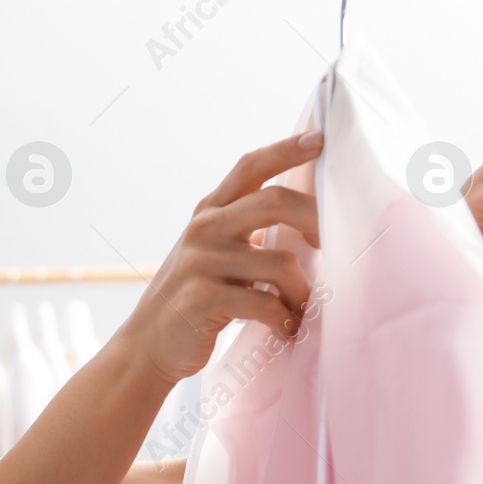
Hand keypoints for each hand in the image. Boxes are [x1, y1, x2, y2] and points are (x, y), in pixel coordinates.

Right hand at [121, 130, 322, 384]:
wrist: (148, 344)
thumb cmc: (194, 297)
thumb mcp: (212, 252)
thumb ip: (245, 229)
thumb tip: (308, 217)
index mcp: (209, 212)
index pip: (250, 168)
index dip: (286, 150)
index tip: (321, 139)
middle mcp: (203, 229)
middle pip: (274, 202)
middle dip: (315, 221)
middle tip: (334, 245)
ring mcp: (200, 263)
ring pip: (280, 263)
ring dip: (302, 291)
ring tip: (302, 307)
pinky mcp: (202, 299)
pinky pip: (265, 304)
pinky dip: (285, 320)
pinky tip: (287, 329)